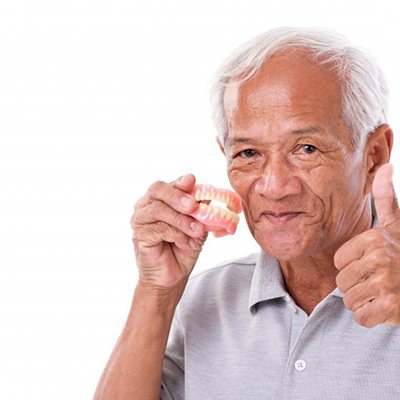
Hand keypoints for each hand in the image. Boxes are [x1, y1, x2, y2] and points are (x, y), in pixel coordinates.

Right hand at [131, 174, 206, 288]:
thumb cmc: (182, 249)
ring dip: (182, 220)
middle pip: (157, 189)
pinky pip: (160, 228)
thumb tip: (207, 194)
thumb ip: (199, 210)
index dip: (180, 182)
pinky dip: (178, 235)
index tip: (192, 181)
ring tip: (197, 231)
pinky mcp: (139, 235)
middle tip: (193, 205)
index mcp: (160, 199)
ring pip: (159, 209)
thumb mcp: (196, 226)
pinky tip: (187, 243)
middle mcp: (146, 205)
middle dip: (177, 195)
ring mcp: (140, 220)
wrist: (173, 276)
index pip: (169, 184)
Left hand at [334, 163, 399, 327]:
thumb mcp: (396, 225)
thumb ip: (387, 198)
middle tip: (378, 281)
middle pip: (341, 281)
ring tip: (383, 293)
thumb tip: (385, 165)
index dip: (352, 266)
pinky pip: (360, 317)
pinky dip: (370, 317)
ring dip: (363, 301)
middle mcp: (381, 259)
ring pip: (349, 299)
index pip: (339, 261)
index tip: (371, 264)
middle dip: (357, 284)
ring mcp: (387, 284)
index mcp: (375, 239)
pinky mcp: (391, 309)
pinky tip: (385, 308)